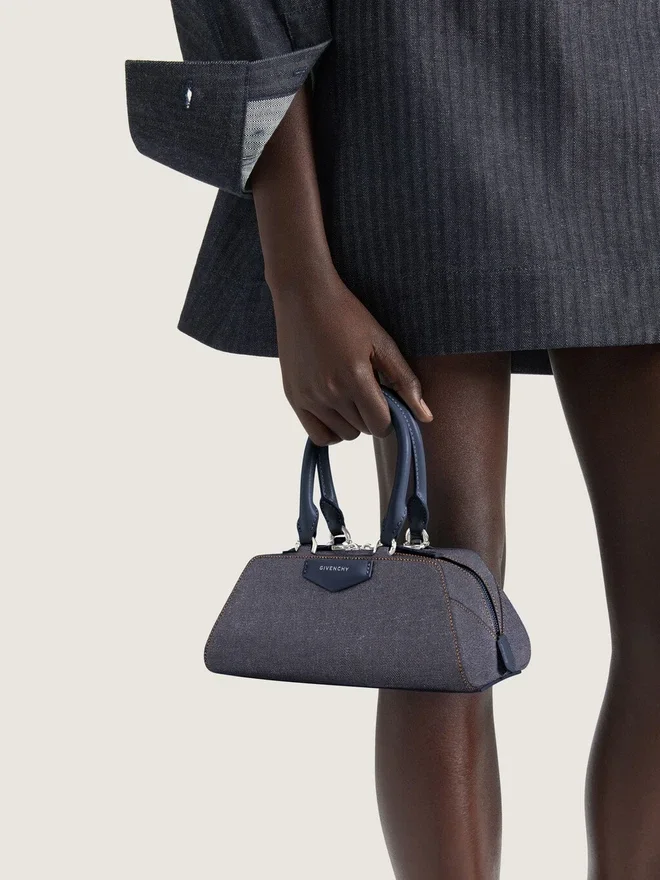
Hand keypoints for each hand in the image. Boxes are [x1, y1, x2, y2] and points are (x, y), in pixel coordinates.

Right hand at [269, 266, 433, 444]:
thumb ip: (405, 381)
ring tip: (351, 396)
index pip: (381, 425)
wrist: (304, 296)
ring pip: (343, 435)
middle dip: (371, 416)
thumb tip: (426, 417)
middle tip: (368, 392)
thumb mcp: (382, 343)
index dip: (390, 417)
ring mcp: (309, 397)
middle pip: (363, 430)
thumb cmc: (347, 315)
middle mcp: (329, 393)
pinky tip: (336, 411)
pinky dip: (330, 430)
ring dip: (352, 422)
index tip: (387, 400)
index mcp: (355, 379)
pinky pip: (317, 436)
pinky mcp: (293, 397)